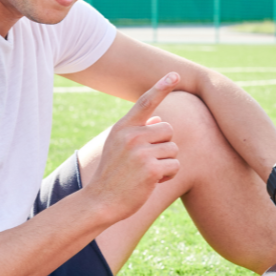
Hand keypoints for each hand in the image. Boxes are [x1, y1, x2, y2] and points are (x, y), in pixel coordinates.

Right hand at [85, 73, 180, 222]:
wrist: (100, 201)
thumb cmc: (113, 175)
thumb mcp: (118, 147)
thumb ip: (139, 131)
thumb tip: (160, 119)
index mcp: (123, 127)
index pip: (145, 102)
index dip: (162, 87)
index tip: (176, 74)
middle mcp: (132, 135)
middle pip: (169, 130)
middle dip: (164, 146)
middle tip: (148, 161)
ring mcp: (141, 151)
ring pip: (173, 149)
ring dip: (166, 163)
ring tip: (146, 173)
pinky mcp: (151, 168)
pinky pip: (175, 165)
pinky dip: (168, 175)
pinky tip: (153, 181)